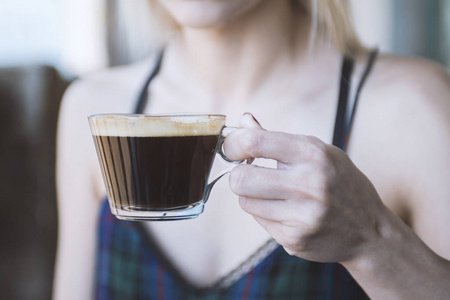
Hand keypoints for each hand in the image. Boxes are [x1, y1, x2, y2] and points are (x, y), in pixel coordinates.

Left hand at [224, 113, 388, 263]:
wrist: (370, 231)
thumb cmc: (341, 184)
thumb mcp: (319, 152)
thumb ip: (277, 139)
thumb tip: (243, 121)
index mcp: (313, 154)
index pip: (254, 142)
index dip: (233, 144)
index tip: (232, 148)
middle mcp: (308, 184)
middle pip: (240, 179)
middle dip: (238, 175)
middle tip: (248, 174)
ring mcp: (301, 215)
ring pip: (245, 201)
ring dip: (252, 196)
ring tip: (274, 194)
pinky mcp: (294, 239)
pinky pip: (259, 220)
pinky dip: (266, 214)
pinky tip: (288, 212)